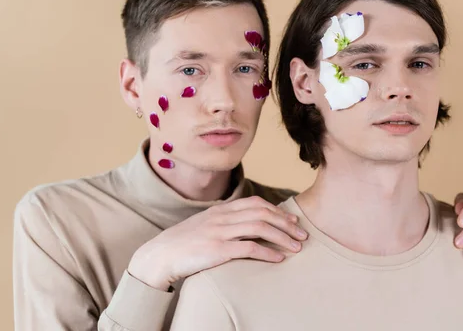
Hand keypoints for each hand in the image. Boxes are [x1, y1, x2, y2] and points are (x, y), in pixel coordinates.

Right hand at [128, 196, 306, 290]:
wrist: (160, 256)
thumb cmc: (184, 243)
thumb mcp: (205, 224)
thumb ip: (224, 221)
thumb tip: (246, 224)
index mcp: (221, 210)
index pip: (256, 203)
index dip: (278, 211)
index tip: (292, 220)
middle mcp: (222, 217)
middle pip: (263, 214)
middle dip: (286, 224)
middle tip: (302, 234)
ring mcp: (219, 232)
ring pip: (260, 228)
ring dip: (282, 237)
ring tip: (296, 247)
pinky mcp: (217, 250)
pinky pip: (248, 248)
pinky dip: (267, 252)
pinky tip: (278, 258)